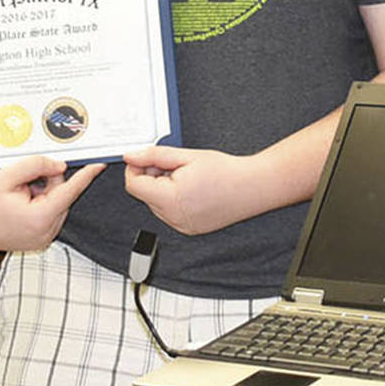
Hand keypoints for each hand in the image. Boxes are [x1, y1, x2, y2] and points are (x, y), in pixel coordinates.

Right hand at [0, 157, 104, 250]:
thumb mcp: (8, 174)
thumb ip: (37, 165)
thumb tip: (61, 166)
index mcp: (39, 218)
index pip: (70, 191)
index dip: (86, 176)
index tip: (100, 164)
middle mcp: (44, 233)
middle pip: (61, 195)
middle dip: (47, 182)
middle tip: (22, 181)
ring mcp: (41, 239)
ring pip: (56, 203)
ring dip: (42, 193)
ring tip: (15, 195)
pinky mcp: (37, 240)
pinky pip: (48, 213)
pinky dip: (38, 203)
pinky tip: (18, 203)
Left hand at [124, 145, 243, 235]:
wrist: (253, 187)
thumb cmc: (226, 172)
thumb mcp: (186, 156)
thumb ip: (154, 156)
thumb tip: (131, 156)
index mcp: (169, 199)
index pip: (133, 185)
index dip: (136, 168)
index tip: (147, 159)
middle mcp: (173, 218)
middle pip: (145, 195)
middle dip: (153, 177)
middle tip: (177, 165)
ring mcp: (181, 226)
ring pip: (157, 204)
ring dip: (164, 188)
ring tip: (189, 177)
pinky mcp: (189, 229)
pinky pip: (171, 213)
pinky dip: (175, 200)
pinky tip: (194, 190)